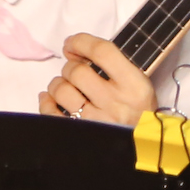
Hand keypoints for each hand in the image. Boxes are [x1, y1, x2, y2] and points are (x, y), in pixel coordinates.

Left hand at [38, 33, 155, 127]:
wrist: (143, 148)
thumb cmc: (138, 113)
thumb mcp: (138, 87)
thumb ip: (115, 67)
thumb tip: (76, 51)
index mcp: (134, 86)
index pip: (103, 52)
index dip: (81, 42)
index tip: (71, 44)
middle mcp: (115, 103)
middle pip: (77, 71)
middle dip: (70, 66)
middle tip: (73, 71)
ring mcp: (97, 122)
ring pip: (62, 91)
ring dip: (57, 84)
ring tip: (64, 87)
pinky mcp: (81, 135)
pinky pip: (52, 114)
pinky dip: (46, 103)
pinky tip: (49, 99)